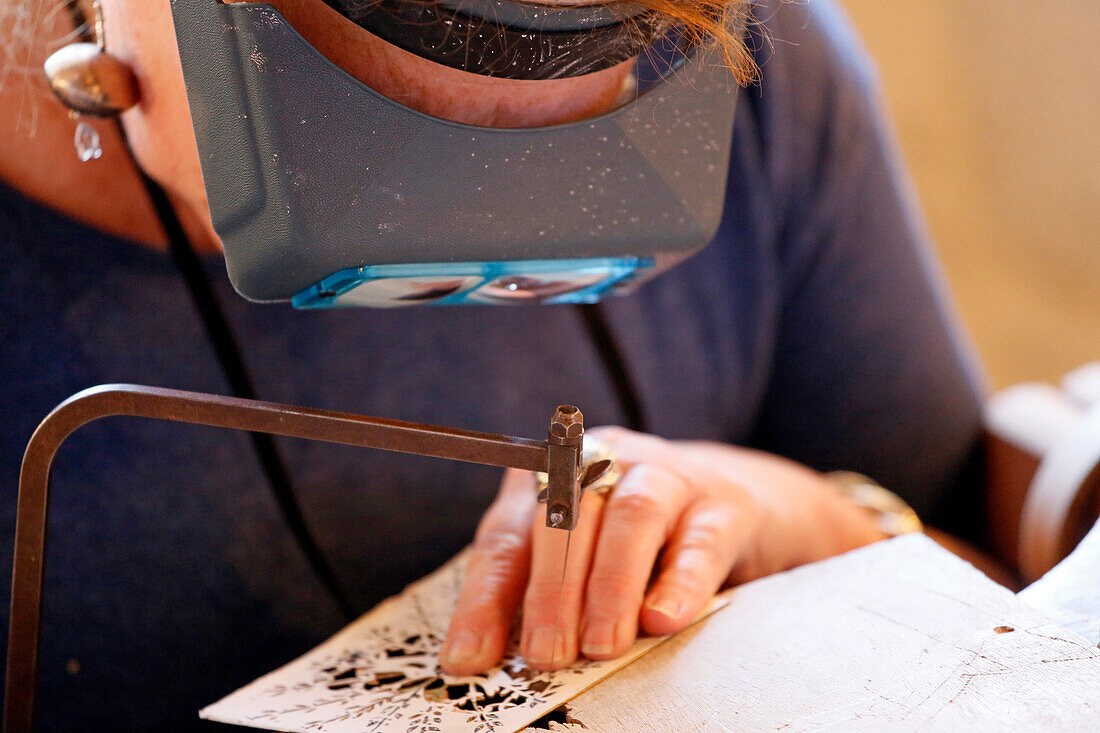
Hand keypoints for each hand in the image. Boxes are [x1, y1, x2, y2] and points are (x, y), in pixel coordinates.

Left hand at [439, 427, 886, 674]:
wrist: (734, 499)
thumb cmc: (639, 538)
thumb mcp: (581, 554)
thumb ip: (540, 590)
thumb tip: (490, 659)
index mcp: (552, 476)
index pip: (505, 538)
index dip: (485, 600)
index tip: (470, 658)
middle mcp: (605, 463)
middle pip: (564, 520)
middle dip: (550, 593)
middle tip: (546, 655)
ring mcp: (667, 475)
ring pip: (630, 517)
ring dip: (610, 585)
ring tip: (601, 645)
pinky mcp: (724, 504)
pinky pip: (699, 541)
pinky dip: (679, 582)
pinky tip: (663, 619)